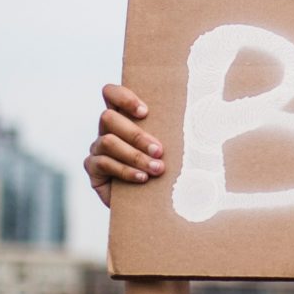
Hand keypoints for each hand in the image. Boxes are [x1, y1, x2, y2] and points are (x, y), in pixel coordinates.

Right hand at [84, 84, 164, 206]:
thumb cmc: (160, 168)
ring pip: (108, 142)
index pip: (111, 94)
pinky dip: (126, 171)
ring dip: (135, 156)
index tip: (145, 112)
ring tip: (157, 168)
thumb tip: (201, 122)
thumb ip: (171, 132)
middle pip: (109, 118)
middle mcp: (106, 129)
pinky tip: (142, 178)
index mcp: (122, 117)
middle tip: (159, 151)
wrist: (147, 199)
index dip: (123, 97)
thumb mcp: (165, 148)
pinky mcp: (92, 167)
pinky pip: (104, 163)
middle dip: (136, 135)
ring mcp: (97, 148)